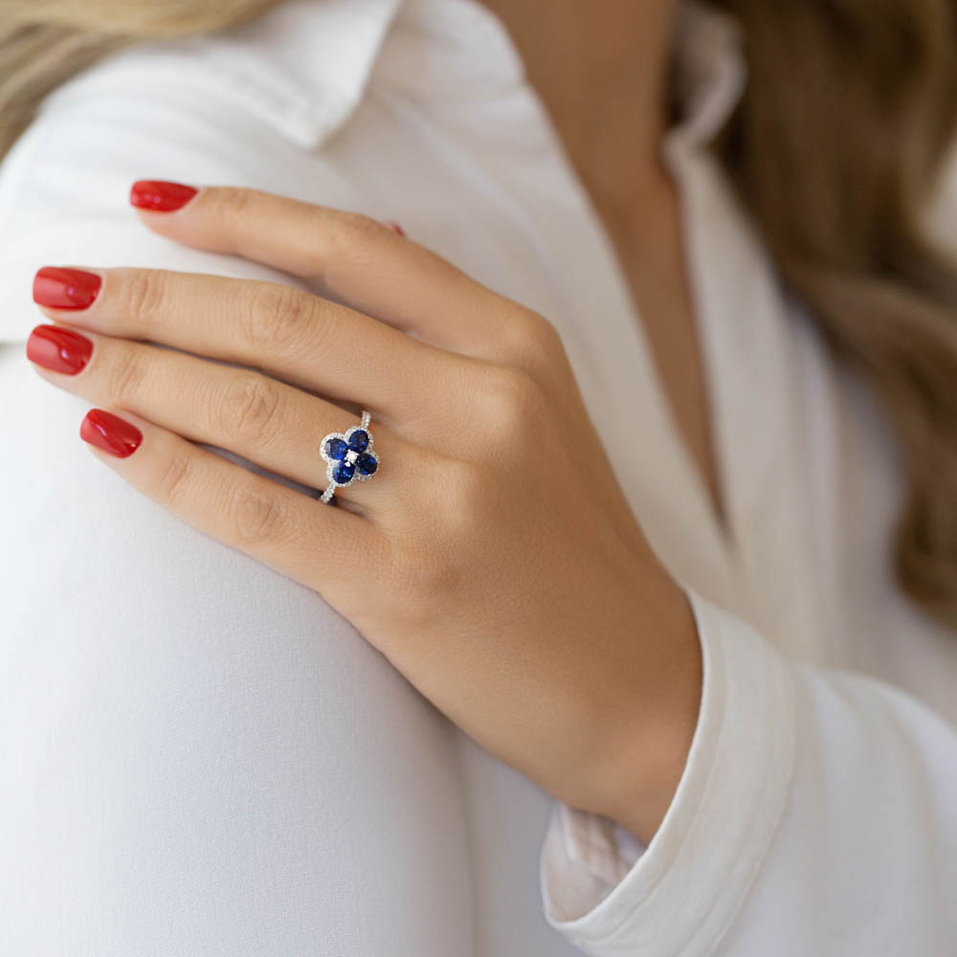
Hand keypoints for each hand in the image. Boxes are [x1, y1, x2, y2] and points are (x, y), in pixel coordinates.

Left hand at [26, 182, 700, 842]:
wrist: (639, 681)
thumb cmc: (572, 548)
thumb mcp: (538, 414)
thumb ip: (450, 337)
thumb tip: (370, 242)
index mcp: (515, 347)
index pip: (355, 249)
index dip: (240, 215)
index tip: (153, 207)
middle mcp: (485, 403)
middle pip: (284, 320)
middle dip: (155, 296)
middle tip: (66, 287)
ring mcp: (449, 494)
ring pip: (256, 407)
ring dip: (140, 373)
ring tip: (62, 354)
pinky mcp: (408, 585)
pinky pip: (260, 510)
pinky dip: (171, 470)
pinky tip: (111, 438)